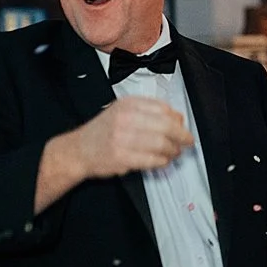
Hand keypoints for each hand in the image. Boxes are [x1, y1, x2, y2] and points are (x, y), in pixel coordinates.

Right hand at [37, 97, 193, 211]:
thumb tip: (176, 119)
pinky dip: (162, 161)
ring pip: (161, 144)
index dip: (178, 119)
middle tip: (187, 141)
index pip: (163, 108)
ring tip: (173, 152)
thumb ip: (147, 112)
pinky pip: (151, 160)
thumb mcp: (122, 111)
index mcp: (127, 104)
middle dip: (182, 136)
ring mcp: (122, 138)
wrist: (79, 150)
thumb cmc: (102, 132)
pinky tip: (162, 161)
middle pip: (166, 126)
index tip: (182, 126)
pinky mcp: (122, 157)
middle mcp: (125, 119)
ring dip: (173, 150)